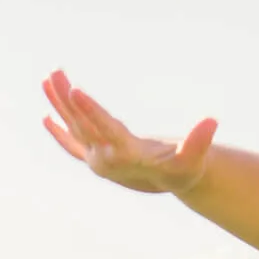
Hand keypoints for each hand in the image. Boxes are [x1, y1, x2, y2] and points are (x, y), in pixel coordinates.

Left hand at [42, 69, 217, 194]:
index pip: (105, 129)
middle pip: (83, 125)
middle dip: (67, 99)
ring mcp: (99, 160)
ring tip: (48, 78)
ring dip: (59, 104)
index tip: (74, 91)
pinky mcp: (97, 159)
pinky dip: (59, 132)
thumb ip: (200, 141)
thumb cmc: (184, 169)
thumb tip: (212, 121)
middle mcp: (108, 159)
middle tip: (55, 73)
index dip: (90, 110)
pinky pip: (73, 144)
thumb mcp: (193, 157)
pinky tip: (46, 118)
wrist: (173, 185)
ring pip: (74, 129)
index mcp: (128, 156)